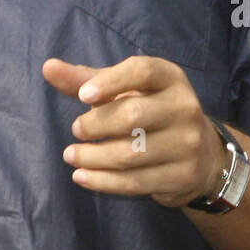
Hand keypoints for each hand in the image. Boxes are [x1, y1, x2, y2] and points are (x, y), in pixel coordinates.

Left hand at [42, 55, 226, 205]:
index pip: (141, 71)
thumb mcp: (125, 90)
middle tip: (76, 130)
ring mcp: (188, 144)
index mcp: (170, 77)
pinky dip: (103, 182)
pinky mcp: (183, 176)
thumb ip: (86, 80)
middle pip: (133, 115)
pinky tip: (82, 177)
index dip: (111, 81)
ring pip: (131, 154)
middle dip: (96, 125)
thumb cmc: (150, 112)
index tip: (82, 96)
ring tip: (71, 155)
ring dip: (93, 157)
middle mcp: (185, 107)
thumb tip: (48, 67)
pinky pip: (136, 182)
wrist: (201, 154)